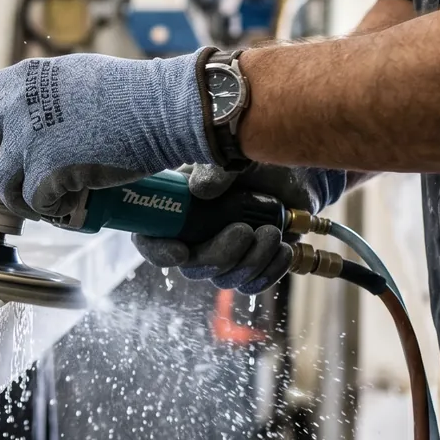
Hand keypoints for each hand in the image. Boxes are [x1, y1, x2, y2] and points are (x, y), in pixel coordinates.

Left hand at [0, 54, 212, 217]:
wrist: (162, 107)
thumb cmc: (130, 92)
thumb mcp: (70, 75)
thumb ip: (40, 92)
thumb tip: (23, 115)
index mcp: (19, 79)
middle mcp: (15, 106)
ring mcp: (28, 139)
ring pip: (0, 183)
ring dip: (14, 200)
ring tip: (33, 205)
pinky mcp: (46, 171)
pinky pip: (32, 202)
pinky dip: (45, 209)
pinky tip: (62, 206)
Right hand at [133, 164, 349, 294]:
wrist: (289, 171)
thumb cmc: (249, 156)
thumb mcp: (228, 154)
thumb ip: (213, 169)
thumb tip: (201, 190)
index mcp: (174, 210)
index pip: (150, 241)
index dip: (159, 251)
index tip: (181, 251)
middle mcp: (192, 237)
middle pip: (192, 267)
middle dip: (219, 256)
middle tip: (245, 231)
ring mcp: (220, 254)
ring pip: (224, 278)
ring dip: (251, 261)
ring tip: (272, 232)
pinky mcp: (248, 265)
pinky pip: (250, 284)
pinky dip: (268, 271)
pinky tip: (282, 250)